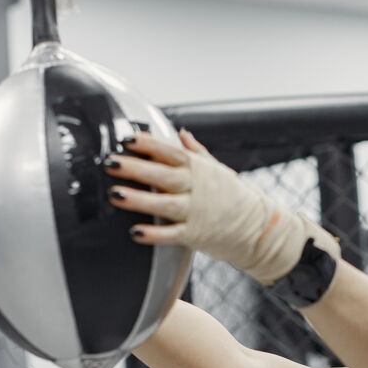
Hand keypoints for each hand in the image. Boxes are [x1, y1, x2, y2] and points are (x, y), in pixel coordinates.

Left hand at [104, 130, 337, 283]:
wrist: (257, 228)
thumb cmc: (231, 196)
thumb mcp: (216, 169)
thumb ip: (196, 152)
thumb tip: (179, 132)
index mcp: (197, 169)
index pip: (170, 152)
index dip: (148, 144)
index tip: (127, 138)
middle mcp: (195, 188)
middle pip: (162, 176)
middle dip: (135, 168)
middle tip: (110, 163)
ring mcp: (195, 212)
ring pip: (163, 204)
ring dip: (138, 200)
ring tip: (114, 194)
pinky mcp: (195, 235)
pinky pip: (171, 235)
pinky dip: (154, 234)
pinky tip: (135, 232)